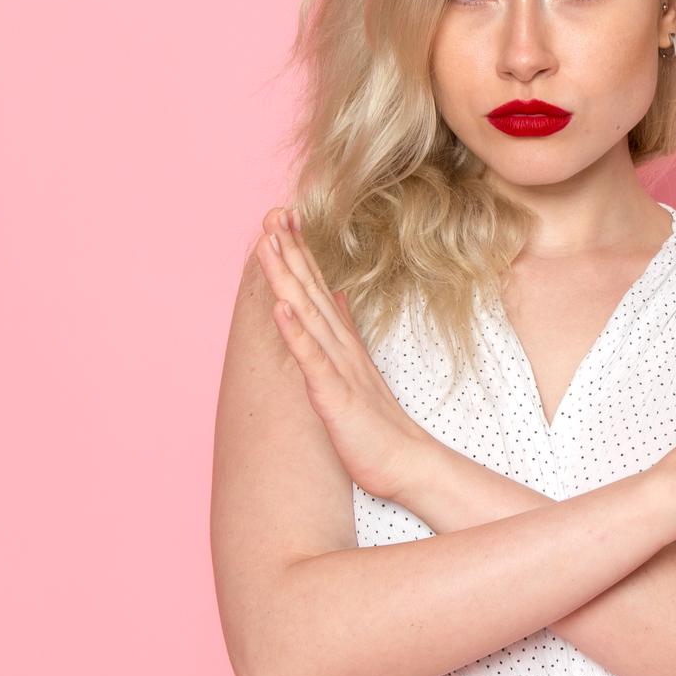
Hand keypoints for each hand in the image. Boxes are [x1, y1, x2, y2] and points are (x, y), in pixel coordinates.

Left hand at [252, 204, 439, 502]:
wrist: (406, 463)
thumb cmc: (378, 424)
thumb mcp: (358, 368)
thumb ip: (346, 329)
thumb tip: (337, 295)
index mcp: (342, 341)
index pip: (317, 288)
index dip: (299, 253)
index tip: (284, 218)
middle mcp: (340, 346)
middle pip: (310, 290)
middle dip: (290, 251)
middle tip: (273, 212)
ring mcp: (338, 367)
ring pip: (308, 314)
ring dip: (288, 277)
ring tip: (269, 244)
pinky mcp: (335, 393)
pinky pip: (312, 359)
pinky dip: (296, 332)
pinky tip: (281, 307)